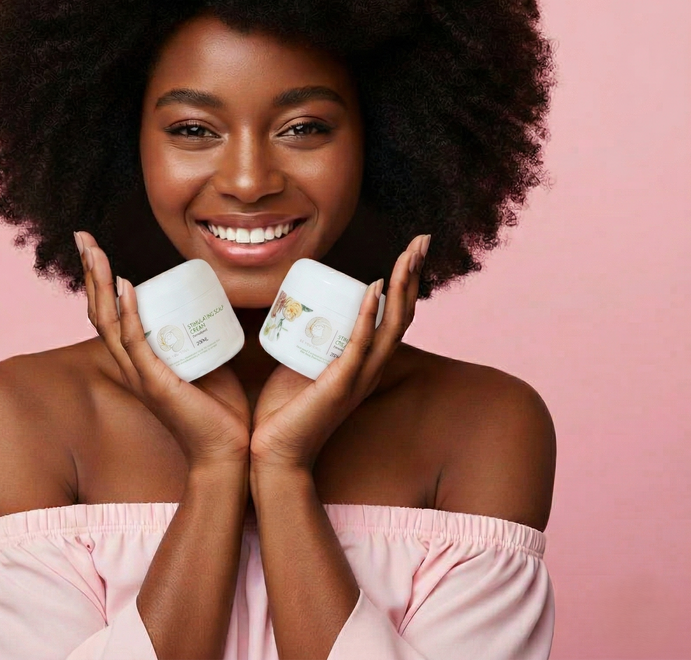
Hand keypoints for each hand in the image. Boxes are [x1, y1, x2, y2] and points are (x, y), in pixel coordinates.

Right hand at [75, 232, 251, 468]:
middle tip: (82, 237)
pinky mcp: (156, 385)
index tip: (93, 247)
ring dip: (100, 283)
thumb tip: (210, 305)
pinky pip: (135, 344)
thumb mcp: (203, 359)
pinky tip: (123, 287)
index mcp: (140, 359)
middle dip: (89, 272)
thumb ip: (198, 336)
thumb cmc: (218, 409)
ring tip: (93, 251)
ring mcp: (141, 375)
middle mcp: (132, 365)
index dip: (99, 279)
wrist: (228, 452)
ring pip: (109, 322)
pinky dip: (127, 314)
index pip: (109, 313)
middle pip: (99, 311)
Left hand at [249, 234, 429, 472]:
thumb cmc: (285, 411)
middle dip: (414, 274)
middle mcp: (371, 369)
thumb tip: (297, 309)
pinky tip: (374, 288)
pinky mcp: (340, 386)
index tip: (411, 250)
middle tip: (422, 240)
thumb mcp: (303, 363)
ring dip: (401, 286)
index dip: (406, 282)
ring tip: (409, 255)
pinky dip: (368, 315)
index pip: (395, 315)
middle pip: (403, 314)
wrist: (274, 454)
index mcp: (365, 363)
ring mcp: (359, 378)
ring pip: (390, 325)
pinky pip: (359, 345)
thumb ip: (308, 341)